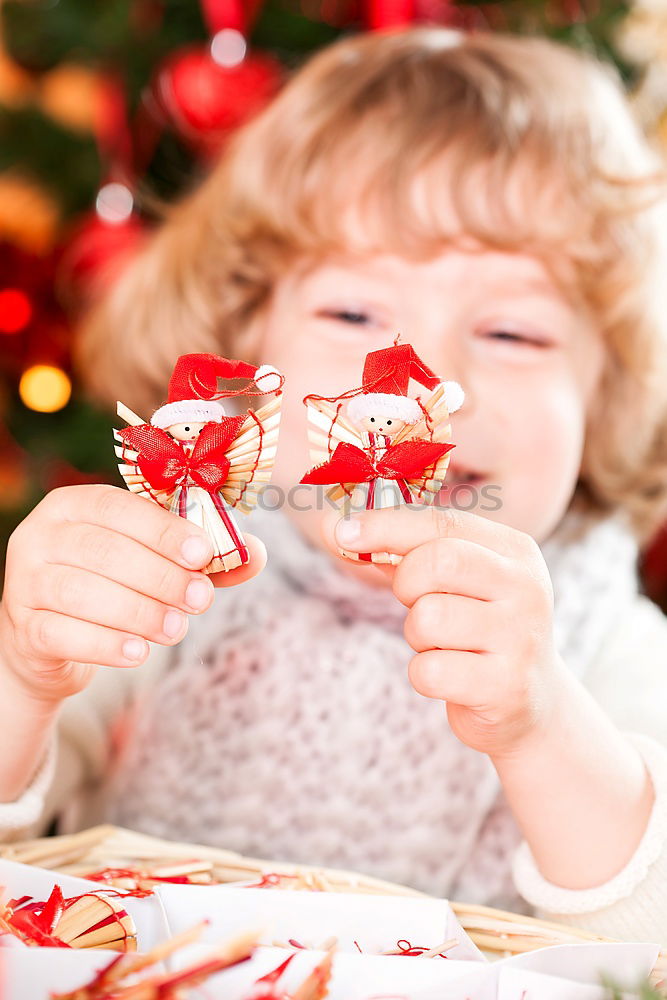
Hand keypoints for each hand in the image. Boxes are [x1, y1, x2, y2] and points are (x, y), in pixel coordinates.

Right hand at [0, 484, 266, 704]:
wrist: (55, 639)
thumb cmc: (115, 584)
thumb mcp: (158, 562)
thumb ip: (203, 556)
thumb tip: (256, 554)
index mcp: (74, 504)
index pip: (119, 507)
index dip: (163, 530)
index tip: (204, 553)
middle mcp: (41, 536)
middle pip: (104, 551)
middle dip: (161, 577)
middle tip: (201, 600)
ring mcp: (24, 582)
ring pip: (83, 593)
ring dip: (139, 612)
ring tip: (178, 629)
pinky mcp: (25, 628)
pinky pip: (64, 634)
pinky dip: (106, 644)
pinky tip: (140, 653)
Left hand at [331, 504, 564, 758]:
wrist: (532, 703)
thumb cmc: (477, 630)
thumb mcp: (454, 582)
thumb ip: (402, 551)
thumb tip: (335, 529)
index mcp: (515, 551)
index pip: (442, 523)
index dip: (386, 525)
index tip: (345, 531)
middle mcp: (526, 588)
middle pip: (435, 563)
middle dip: (406, 585)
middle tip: (417, 604)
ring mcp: (520, 638)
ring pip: (427, 618)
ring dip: (417, 636)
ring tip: (444, 645)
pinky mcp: (505, 686)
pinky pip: (429, 671)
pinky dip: (424, 675)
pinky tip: (452, 677)